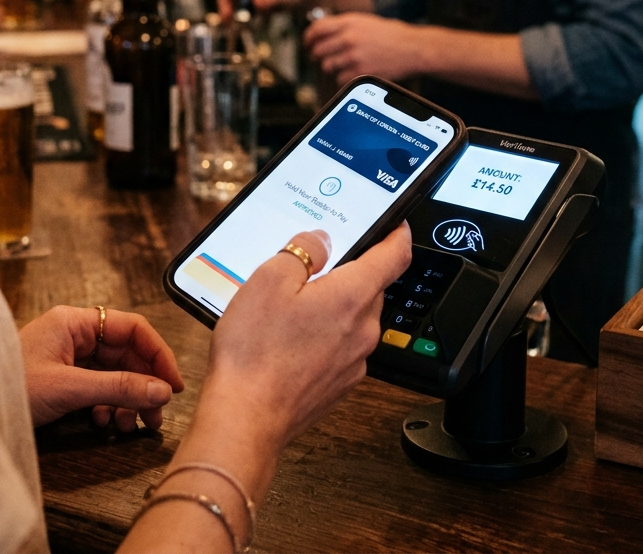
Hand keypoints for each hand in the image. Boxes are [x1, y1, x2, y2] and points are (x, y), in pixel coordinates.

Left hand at [20, 305, 184, 429]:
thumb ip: (117, 387)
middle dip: (143, 384)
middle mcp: (75, 333)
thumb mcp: (68, 388)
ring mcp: (67, 355)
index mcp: (75, 321)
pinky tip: (105, 421)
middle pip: (125, 353)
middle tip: (156, 415)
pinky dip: (108, 404)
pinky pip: (98, 386)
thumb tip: (160, 390)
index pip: (132, 328)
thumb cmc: (8, 387)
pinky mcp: (61, 377)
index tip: (172, 384)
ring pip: (113, 372)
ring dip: (127, 398)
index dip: (158, 354)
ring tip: (131, 425)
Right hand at [203, 223, 411, 450]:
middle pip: (372, 286)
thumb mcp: (268, 280)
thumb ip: (302, 251)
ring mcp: (354, 360)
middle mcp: (363, 329)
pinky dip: (325, 333)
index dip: (396, 233)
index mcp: (352, 297)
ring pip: (355, 316)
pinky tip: (291, 337)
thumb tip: (322, 240)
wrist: (246, 418)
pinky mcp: (340, 383)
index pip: (395, 256)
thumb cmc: (255, 351)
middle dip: (350, 270)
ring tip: (292, 303)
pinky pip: (342, 344)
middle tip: (316, 263)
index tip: (394, 223)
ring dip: (334, 303)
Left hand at [304, 12, 424, 84]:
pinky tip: (352, 72)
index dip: (307, 38)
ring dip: (331, 67)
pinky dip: (343, 78)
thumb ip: (343, 25)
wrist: (412, 49)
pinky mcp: (360, 72)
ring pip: (327, 66)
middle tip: (319, 58)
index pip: (316, 29)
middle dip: (316, 55)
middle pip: (318, 50)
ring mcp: (354, 56)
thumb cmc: (391, 35)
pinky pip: (339, 79)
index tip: (306, 44)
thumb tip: (321, 30)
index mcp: (349, 22)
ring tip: (341, 65)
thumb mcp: (365, 21)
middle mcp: (349, 38)